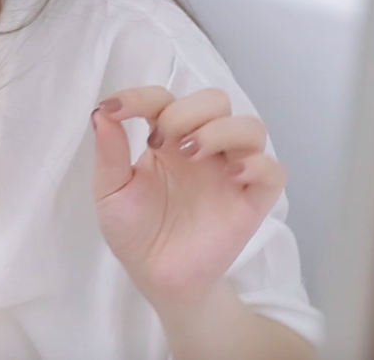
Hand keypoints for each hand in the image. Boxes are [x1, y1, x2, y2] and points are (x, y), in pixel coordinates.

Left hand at [90, 86, 285, 308]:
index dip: (140, 97)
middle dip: (187, 111)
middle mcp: (202, 148)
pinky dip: (258, 165)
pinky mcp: (251, 202)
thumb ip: (108, 153)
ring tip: (192, 154)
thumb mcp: (110, 191)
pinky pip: (273, 172)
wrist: (155, 276)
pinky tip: (231, 176)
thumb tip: (101, 112)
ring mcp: (230, 172)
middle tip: (162, 142)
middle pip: (214, 101)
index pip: (164, 99)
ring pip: (250, 127)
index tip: (114, 111)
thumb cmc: (133, 229)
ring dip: (221, 130)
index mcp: (166, 139)